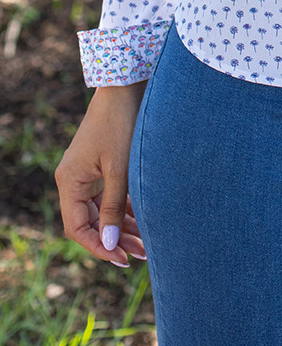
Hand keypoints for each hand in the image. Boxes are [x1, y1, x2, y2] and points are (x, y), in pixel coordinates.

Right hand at [55, 82, 147, 266]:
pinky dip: (125, 209)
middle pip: (90, 222)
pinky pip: (109, 196)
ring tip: (147, 245)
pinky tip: (143, 222)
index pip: (77, 228)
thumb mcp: (119, 169)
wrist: (126, 86)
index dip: (98, 246)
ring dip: (122, 226)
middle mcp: (73, 179)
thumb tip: (110, 243)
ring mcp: (86, 172)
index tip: (122, 259)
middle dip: (115, 239)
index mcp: (70, 181)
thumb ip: (115, 207)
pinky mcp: (101, 165)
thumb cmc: (122, 124)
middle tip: (142, 255)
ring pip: (102, 211)